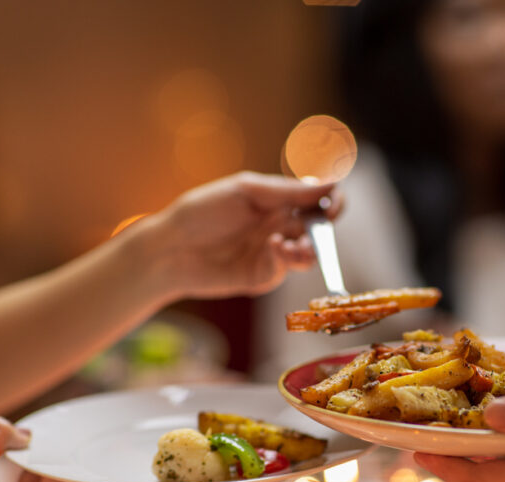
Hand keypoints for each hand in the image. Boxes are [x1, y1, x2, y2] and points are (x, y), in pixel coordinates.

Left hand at [136, 172, 341, 299]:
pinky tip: (274, 248)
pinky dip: (286, 258)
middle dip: (322, 231)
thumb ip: (288, 190)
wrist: (171, 248)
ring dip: (309, 249)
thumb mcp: (247, 191)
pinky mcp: (263, 275)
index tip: (333, 206)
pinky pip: (286, 268)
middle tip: (317, 229)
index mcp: (277, 200)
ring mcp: (273, 252)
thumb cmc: (202, 212)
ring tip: (295, 246)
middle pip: (318, 229)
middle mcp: (279, 225)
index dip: (333, 202)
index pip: (317, 200)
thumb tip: (331, 183)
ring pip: (308, 254)